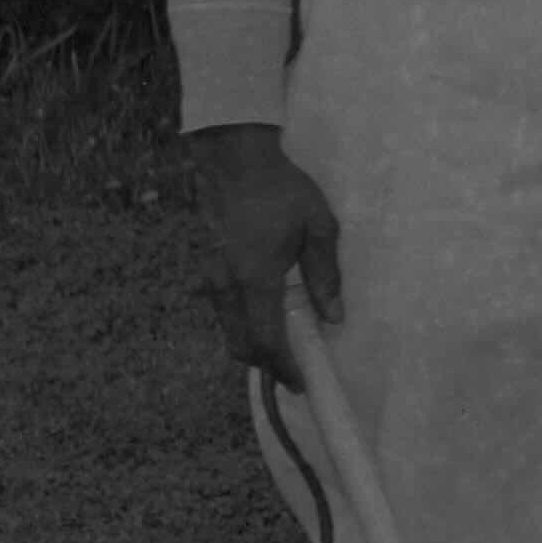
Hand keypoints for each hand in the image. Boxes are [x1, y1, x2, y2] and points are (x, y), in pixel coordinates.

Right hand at [192, 125, 341, 381]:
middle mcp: (226, 286)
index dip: (284, 367)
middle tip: (295, 369)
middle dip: (266, 363)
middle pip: (240, 344)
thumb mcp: (319, 228)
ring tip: (284, 346)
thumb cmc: (283, 190)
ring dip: (252, 344)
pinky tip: (264, 316)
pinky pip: (222, 311)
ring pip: (228, 329)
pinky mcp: (207, 268)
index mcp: (256, 279)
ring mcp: (211, 277)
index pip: (266, 340)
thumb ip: (325, 275)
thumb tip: (334, 317)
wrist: (236, 161)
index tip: (302, 381)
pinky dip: (241, 324)